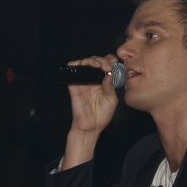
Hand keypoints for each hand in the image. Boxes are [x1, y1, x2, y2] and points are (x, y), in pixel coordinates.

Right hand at [63, 54, 120, 168]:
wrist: (90, 127)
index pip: (107, 65)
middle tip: (107, 67)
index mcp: (103, 81)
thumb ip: (111, 85)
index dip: (111, 61)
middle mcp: (93, 79)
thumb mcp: (112, 99)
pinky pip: (72, 70)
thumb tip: (109, 73)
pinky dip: (77, 63)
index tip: (115, 65)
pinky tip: (86, 66)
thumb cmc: (101, 115)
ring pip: (85, 62)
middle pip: (96, 61)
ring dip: (92, 60)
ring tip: (99, 65)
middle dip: (103, 60)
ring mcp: (83, 81)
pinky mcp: (74, 84)